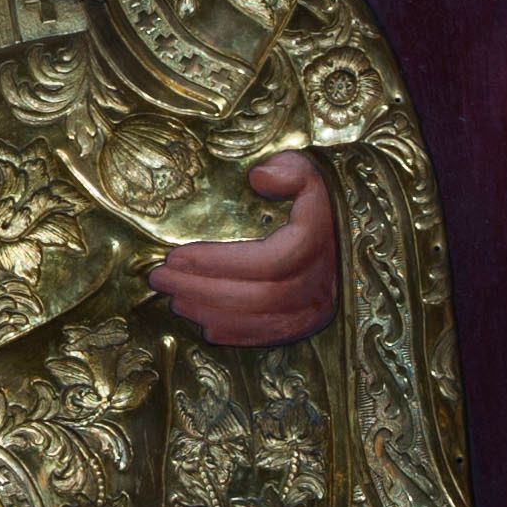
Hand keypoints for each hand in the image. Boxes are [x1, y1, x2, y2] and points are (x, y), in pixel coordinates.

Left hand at [149, 150, 336, 344]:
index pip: (266, 260)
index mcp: (316, 241)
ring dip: (214, 313)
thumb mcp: (308, 170)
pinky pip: (273, 337)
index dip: (218, 262)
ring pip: (262, 319)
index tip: (176, 255)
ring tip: (175, 300)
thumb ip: (288, 170)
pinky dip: (238, 335)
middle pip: (258, 295)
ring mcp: (318, 306)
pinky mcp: (311, 323)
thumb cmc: (317, 196)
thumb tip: (258, 178)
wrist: (345, 230)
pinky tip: (206, 326)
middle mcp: (321, 280)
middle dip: (203, 290)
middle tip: (161, 280)